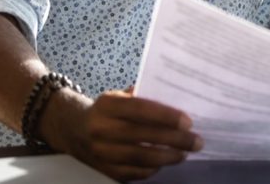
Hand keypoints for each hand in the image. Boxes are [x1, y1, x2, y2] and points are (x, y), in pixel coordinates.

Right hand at [45, 89, 202, 180]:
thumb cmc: (105, 110)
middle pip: (143, 136)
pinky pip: (133, 173)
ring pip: (140, 158)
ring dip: (167, 158)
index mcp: (107, 105)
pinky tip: (165, 162)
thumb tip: (176, 99)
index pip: (140, 110)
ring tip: (184, 154)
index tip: (188, 121)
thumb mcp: (118, 96)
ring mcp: (101, 152)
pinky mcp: (104, 170)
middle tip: (197, 141)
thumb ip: (142, 97)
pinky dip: (152, 169)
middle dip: (174, 140)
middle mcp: (101, 129)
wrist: (72, 129)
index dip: (165, 116)